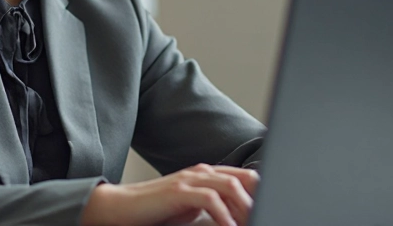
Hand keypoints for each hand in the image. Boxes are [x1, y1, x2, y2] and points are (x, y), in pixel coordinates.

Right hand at [79, 163, 258, 225]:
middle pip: (243, 178)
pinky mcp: (178, 191)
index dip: (261, 191)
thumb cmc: (157, 211)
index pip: (244, 175)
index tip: (271, 207)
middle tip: (266, 215)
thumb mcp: (192, 208)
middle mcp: (201, 172)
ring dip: (245, 207)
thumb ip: (214, 206)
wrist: (122, 207)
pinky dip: (224, 215)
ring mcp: (189, 180)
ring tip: (250, 223)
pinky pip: (210, 199)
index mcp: (207, 174)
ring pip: (230, 185)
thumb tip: (239, 217)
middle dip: (258, 199)